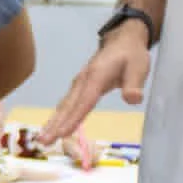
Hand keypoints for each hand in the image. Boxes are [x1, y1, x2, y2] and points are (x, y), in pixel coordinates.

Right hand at [39, 21, 149, 144]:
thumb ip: (134, 84)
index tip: (61, 134)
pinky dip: (59, 116)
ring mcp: (79, 83)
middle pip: (68, 106)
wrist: (124, 41)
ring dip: (53, 122)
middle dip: (55, 124)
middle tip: (43, 141)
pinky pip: (67, 103)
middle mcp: (83, 80)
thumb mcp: (139, 67)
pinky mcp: (79, 86)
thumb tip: (133, 99)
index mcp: (96, 76)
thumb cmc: (132, 55)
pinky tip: (53, 126)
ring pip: (64, 105)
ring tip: (43, 139)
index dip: (73, 119)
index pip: (83, 102)